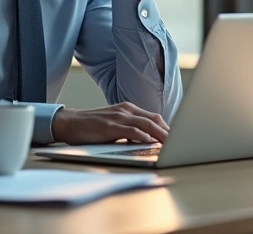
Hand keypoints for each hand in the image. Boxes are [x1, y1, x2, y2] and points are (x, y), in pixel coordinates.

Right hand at [51, 103, 170, 144]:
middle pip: (154, 119)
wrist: (70, 123)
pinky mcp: (110, 126)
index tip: (179, 137)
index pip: (154, 117)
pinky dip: (143, 136)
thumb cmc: (92, 126)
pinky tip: (150, 142)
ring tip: (172, 144)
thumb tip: (148, 140)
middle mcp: (126, 110)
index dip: (168, 127)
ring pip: (146, 124)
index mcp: (128, 109)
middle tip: (182, 142)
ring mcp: (118, 117)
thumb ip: (130, 129)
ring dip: (161, 134)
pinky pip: (131, 130)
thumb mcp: (114, 124)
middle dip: (169, 131)